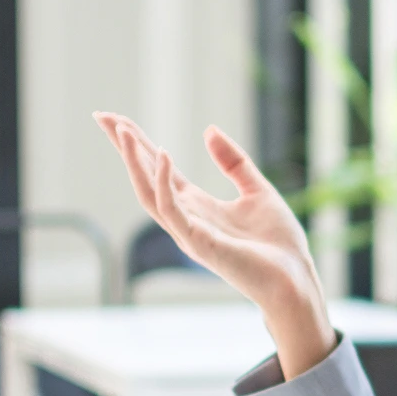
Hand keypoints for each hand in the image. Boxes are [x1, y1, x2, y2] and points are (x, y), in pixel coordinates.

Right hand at [94, 112, 336, 378]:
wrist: (295, 279)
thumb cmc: (278, 244)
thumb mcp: (258, 190)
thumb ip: (234, 162)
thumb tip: (209, 129)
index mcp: (198, 206)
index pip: (160, 170)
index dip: (139, 144)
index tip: (116, 119)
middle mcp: (187, 218)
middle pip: (144, 178)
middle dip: (124, 147)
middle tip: (101, 115)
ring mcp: (189, 232)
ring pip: (148, 193)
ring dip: (133, 161)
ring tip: (121, 130)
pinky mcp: (199, 243)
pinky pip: (172, 209)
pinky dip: (163, 182)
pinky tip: (163, 155)